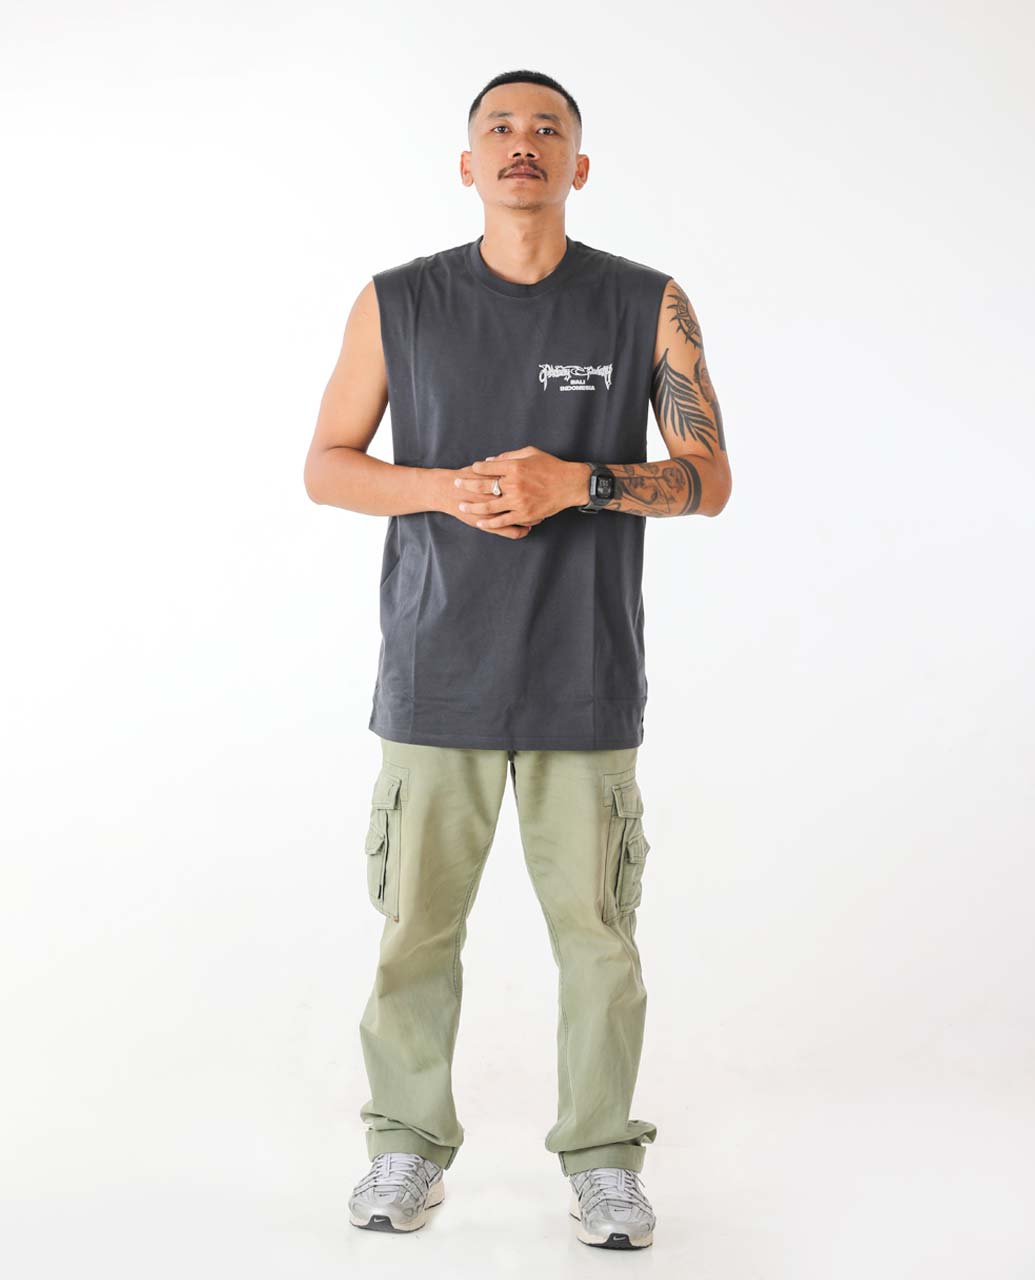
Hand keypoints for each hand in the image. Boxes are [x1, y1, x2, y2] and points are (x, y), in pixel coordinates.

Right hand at [445, 462, 534, 538]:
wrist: (445, 490)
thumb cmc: (465, 478)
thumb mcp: (485, 467)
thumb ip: (498, 465)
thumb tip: (514, 464)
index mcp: (500, 480)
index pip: (525, 484)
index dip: (536, 486)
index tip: (543, 488)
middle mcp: (499, 497)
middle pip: (527, 501)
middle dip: (538, 503)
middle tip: (545, 503)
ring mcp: (495, 513)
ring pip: (522, 518)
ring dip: (533, 519)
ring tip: (540, 516)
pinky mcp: (489, 525)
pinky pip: (511, 532)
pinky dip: (521, 532)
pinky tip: (527, 528)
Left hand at [453, 447, 587, 535]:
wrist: (570, 484)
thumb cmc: (551, 466)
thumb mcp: (530, 453)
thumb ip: (509, 456)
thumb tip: (490, 461)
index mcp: (515, 467)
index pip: (488, 468)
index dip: (476, 469)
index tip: (469, 469)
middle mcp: (514, 484)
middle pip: (483, 485)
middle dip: (467, 484)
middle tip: (456, 483)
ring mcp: (518, 501)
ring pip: (489, 506)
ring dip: (472, 506)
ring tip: (461, 505)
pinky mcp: (524, 514)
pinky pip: (503, 521)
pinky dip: (489, 523)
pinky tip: (479, 523)